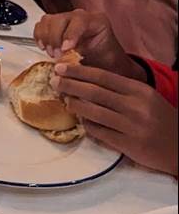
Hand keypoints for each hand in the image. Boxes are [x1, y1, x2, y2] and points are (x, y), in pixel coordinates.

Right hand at [34, 10, 143, 81]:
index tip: (65, 49)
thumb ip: (86, 60)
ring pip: (48, 21)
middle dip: (55, 38)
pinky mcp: (54, 24)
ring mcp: (66, 18)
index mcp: (97, 21)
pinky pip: (41, 25)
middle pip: (60, 19)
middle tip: (56, 55)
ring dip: (46, 38)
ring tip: (51, 53)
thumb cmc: (106, 63)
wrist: (105, 63)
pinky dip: (39, 36)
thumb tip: (67, 65)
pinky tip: (44, 47)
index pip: (79, 21)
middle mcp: (80, 16)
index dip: (70, 34)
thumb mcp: (102, 62)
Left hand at [53, 61, 178, 175]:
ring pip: (93, 112)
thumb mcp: (145, 97)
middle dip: (69, 85)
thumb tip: (85, 79)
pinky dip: (87, 125)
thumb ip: (120, 88)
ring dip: (74, 105)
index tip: (61, 67)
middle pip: (94, 92)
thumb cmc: (160, 118)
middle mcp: (135, 107)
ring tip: (64, 100)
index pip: (102, 76)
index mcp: (139, 91)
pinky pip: (99, 133)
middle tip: (54, 81)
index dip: (78, 71)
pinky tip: (82, 121)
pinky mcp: (128, 145)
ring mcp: (131, 127)